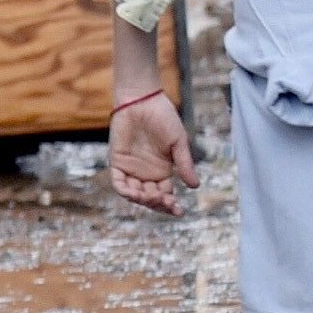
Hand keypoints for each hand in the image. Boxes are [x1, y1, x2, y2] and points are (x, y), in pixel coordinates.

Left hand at [107, 91, 197, 211]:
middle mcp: (146, 173)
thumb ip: (184, 163)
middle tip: (167, 203)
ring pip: (134, 194)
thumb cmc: (163, 118)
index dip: (171, 206)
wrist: (142, 100)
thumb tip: (195, 186)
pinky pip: (119, 182)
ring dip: (143, 200)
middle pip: (150, 198)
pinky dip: (125, 191)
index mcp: (162, 170)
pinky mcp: (117, 162)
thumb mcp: (178, 142)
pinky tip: (135, 193)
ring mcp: (131, 169)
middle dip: (158, 205)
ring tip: (153, 197)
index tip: (180, 211)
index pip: (166, 195)